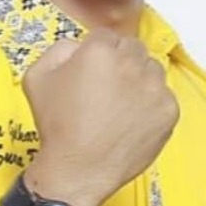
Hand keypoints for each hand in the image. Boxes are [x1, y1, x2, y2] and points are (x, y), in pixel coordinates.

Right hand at [22, 28, 178, 205]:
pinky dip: (151, 104)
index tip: (92, 69)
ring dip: (138, 79)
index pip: (105, 36)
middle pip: (131, 48)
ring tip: (119, 104)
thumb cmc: (57, 125)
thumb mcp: (37, 77)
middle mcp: (131, 63)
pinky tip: (131, 120)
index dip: (96, 52)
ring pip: (151, 69)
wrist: (77, 170)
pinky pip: (163, 95)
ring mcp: (154, 88)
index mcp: (100, 50)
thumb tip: (80, 46)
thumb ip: (59, 49)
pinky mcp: (168, 110)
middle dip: (119, 61)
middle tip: (106, 87)